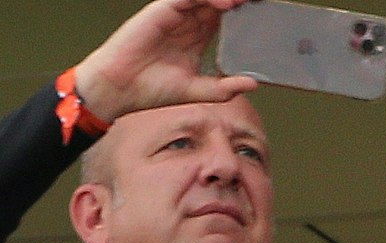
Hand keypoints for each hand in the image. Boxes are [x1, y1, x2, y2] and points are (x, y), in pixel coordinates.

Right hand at [75, 0, 260, 122]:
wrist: (116, 91)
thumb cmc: (148, 91)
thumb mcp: (194, 91)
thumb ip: (222, 88)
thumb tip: (253, 84)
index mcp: (198, 34)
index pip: (230, 14)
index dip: (249, 10)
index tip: (269, 11)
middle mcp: (190, 19)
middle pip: (224, 0)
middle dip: (245, 1)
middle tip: (267, 1)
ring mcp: (178, 12)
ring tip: (250, 1)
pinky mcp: (164, 8)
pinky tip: (227, 4)